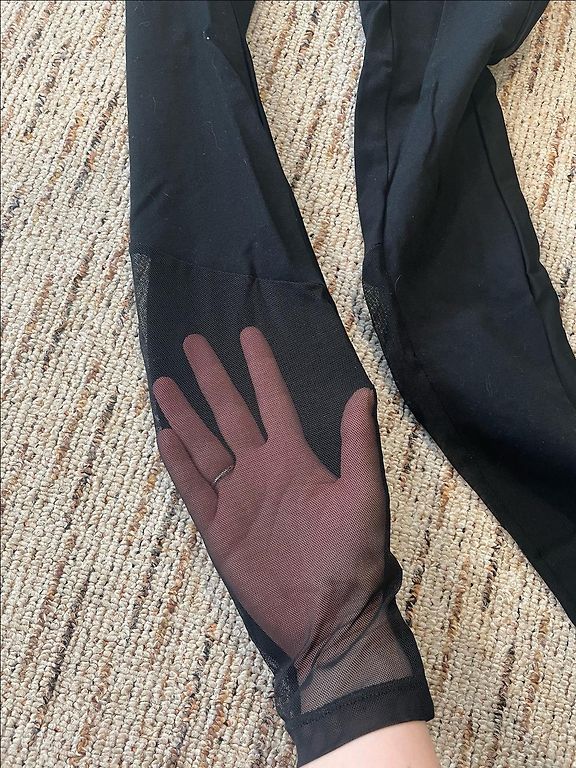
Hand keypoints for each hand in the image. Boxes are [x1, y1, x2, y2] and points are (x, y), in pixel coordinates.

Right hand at [153, 327, 409, 707]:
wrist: (329, 616)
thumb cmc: (352, 554)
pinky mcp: (218, 528)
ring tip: (163, 382)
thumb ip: (357, 443)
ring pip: (203, 445)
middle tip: (192, 343)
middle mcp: (262, 470)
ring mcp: (237, 497)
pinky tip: (163, 436)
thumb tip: (361, 392)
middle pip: (229, 414)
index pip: (273, 401)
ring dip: (184, 415)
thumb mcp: (364, 493)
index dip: (261, 367)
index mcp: (295, 459)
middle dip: (212, 378)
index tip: (248, 334)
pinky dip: (178, 464)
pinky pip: (194, 489)